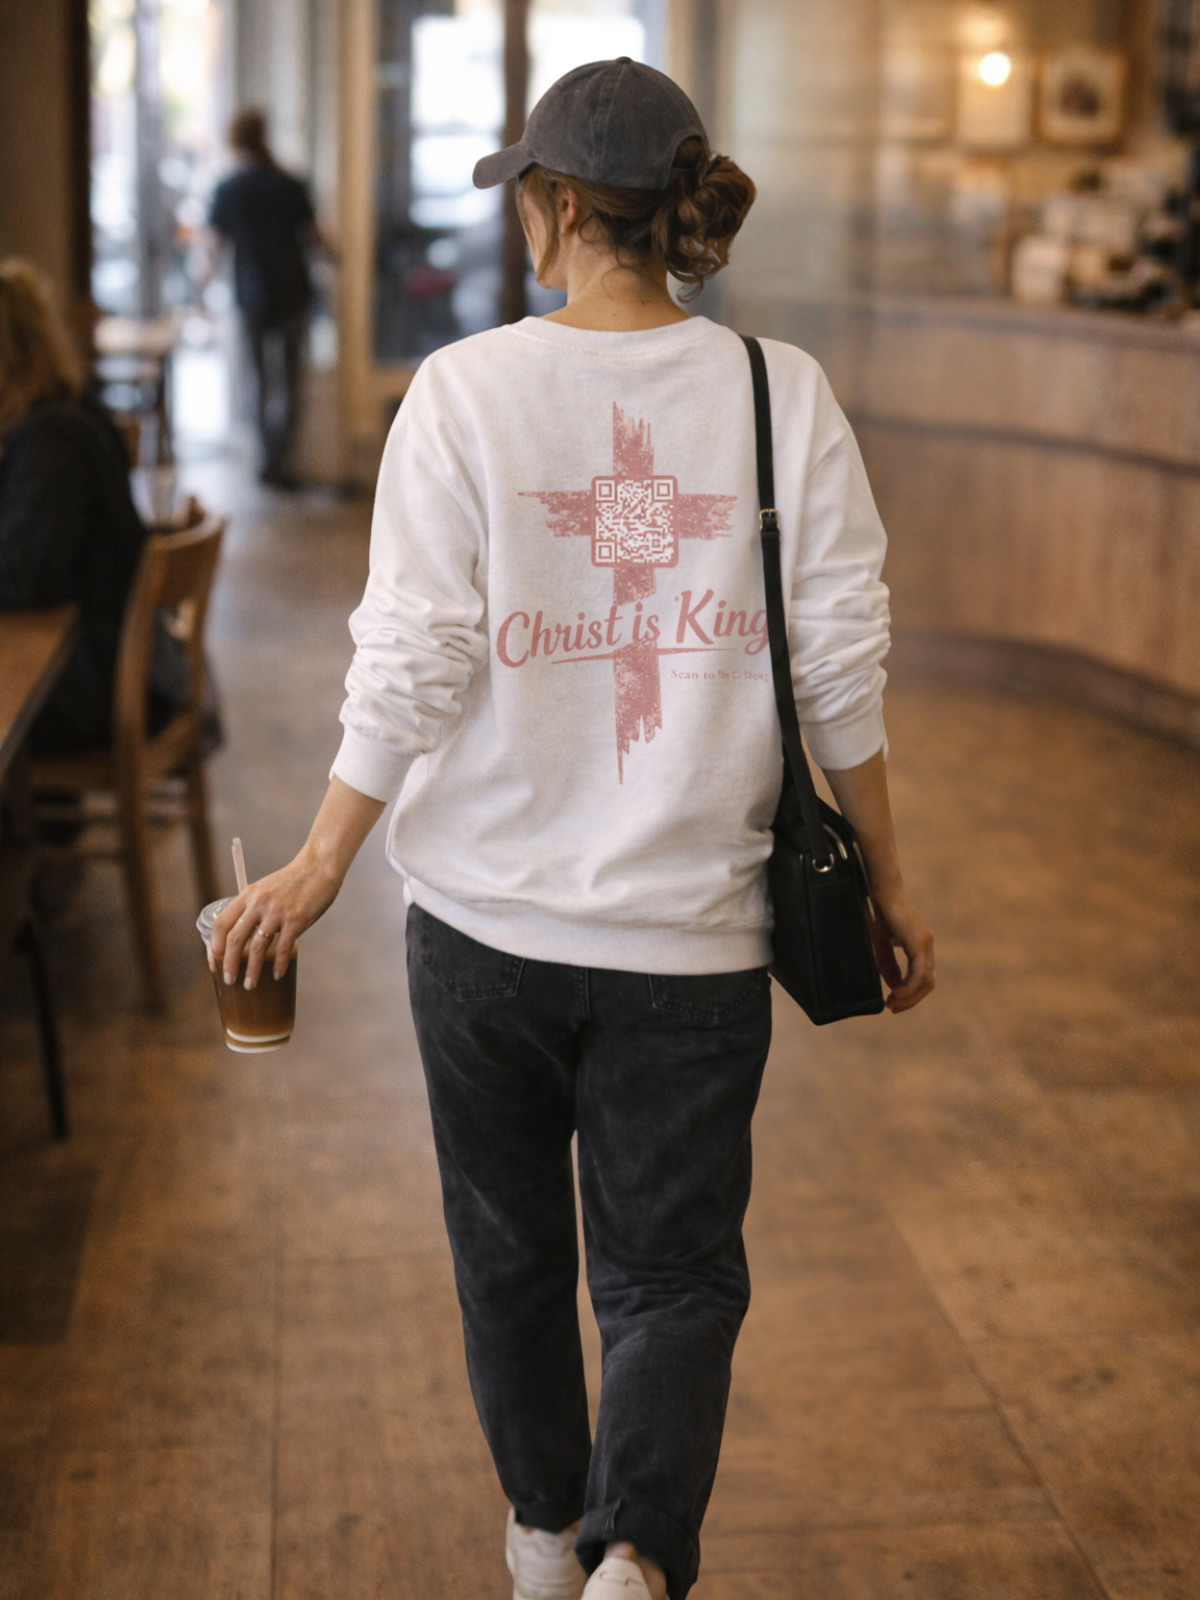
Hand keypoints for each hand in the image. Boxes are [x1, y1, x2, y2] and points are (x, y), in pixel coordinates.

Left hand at [210, 845, 341, 990]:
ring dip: (252, 970)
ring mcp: (277, 912)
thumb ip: (255, 909)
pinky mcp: (296, 919)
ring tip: (250, 985)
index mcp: (248, 895)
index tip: (215, 961)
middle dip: (229, 964)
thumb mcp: (266, 889)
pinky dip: (280, 964)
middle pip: (235, 939)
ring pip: (257, 948)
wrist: (318, 866)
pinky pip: (284, 948)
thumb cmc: (294, 881)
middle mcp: (259, 903)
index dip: (214, 945)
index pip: (221, 923)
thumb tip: (248, 938)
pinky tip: (278, 974)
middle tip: (229, 980)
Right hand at [866, 879, 934, 1013]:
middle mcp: (926, 947)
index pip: (922, 978)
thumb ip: (888, 964)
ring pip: (926, 981)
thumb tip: (894, 986)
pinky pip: (919, 973)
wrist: (882, 891)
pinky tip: (897, 993)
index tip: (892, 1002)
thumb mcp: (881, 943)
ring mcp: (925, 945)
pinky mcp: (919, 943)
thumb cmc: (880, 912)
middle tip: (893, 1007)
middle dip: (911, 1000)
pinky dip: (909, 987)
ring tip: (892, 1003)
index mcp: (919, 947)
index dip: (910, 995)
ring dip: (910, 997)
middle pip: (927, 984)